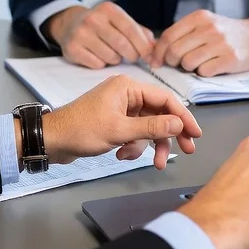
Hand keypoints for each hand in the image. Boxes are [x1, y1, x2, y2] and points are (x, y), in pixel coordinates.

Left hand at [39, 75, 201, 168]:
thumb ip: (151, 128)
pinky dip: (132, 146)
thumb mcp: (120, 131)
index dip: (182, 116)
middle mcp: (126, 94)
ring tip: (145, 161)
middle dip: (168, 135)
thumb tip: (179, 124)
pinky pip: (134, 133)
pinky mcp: (114, 121)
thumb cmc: (82, 130)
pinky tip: (120, 154)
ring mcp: (120, 108)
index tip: (196, 134)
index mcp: (128, 87)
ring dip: (146, 145)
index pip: (165, 99)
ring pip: (147, 127)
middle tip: (186, 151)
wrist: (53, 140)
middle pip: (158, 114)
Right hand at [44, 1, 154, 69]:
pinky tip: (98, 55)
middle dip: (132, 55)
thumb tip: (156, 47)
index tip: (150, 56)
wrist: (69, 24)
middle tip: (132, 57)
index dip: (143, 46)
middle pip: (122, 45)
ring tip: (111, 52)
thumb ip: (139, 32)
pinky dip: (101, 64)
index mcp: (108, 9)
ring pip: (110, 57)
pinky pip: (97, 64)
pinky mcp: (72, 48)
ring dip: (116, 59)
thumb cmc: (101, 25)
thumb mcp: (119, 21)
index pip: (131, 29)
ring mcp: (81, 34)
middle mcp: (93, 19)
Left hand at [150, 11, 248, 75]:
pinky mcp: (230, 59)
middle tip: (177, 64)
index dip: (158, 51)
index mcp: (199, 17)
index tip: (156, 61)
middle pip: (175, 51)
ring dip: (188, 68)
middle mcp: (209, 28)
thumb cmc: (226, 32)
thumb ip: (183, 33)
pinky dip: (203, 72)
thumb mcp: (205, 23)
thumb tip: (156, 50)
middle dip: (171, 62)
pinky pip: (204, 72)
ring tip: (198, 63)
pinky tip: (211, 66)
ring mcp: (220, 43)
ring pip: (188, 63)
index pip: (168, 35)